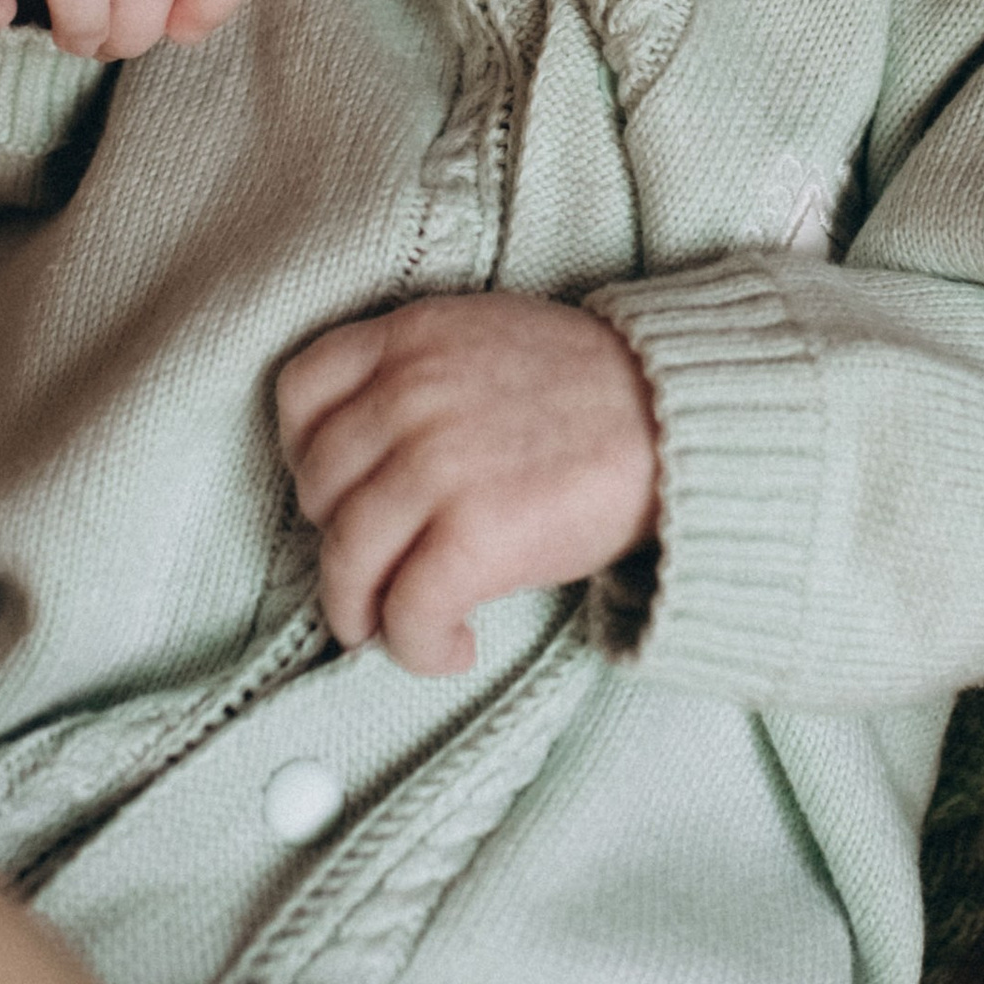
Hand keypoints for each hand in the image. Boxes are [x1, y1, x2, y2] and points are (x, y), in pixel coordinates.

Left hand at [276, 294, 658, 674]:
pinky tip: (453, 647)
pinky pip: (406, 612)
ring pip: (347, 560)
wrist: (682, 418)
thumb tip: (367, 463)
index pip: (300, 391)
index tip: (337, 491)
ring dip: (363, 612)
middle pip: (317, 489)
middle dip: (339, 542)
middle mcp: (411, 393)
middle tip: (376, 572)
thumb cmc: (594, 389)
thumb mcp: (488, 340)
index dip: (304, 455)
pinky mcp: (476, 534)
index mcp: (412, 336)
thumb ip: (421, 376)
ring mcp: (439, 463)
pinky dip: (418, 647)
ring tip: (399, 628)